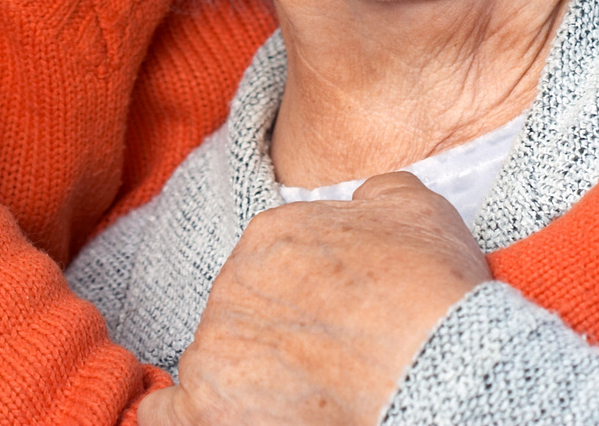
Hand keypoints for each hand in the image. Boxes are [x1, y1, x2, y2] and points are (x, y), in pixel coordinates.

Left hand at [139, 172, 489, 425]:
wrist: (434, 365)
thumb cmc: (431, 292)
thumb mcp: (417, 211)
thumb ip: (377, 195)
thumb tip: (363, 200)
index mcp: (271, 235)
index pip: (269, 266)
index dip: (302, 297)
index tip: (332, 320)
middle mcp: (232, 283)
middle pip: (240, 313)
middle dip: (275, 336)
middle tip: (323, 362)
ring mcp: (214, 347)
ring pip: (212, 362)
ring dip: (242, 378)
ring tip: (296, 397)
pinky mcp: (205, 409)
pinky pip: (163, 415)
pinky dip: (182, 418)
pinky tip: (215, 417)